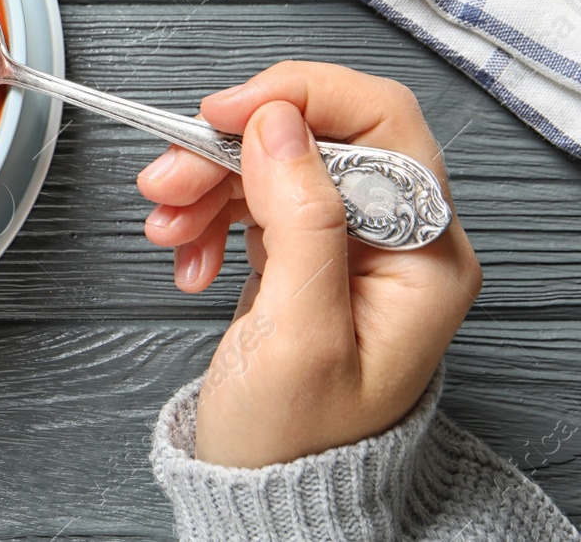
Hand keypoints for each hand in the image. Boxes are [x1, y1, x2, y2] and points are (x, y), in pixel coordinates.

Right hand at [136, 61, 481, 466]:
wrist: (263, 489)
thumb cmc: (294, 438)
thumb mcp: (298, 335)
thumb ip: (301, 221)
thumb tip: (279, 121)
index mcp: (425, 258)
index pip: (381, 124)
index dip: (298, 99)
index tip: (222, 112)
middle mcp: (396, 241)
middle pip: (317, 137)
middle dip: (232, 147)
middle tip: (167, 176)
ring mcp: (347, 244)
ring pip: (274, 161)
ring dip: (207, 180)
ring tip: (164, 224)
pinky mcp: (303, 252)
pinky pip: (251, 196)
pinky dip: (206, 211)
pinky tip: (185, 252)